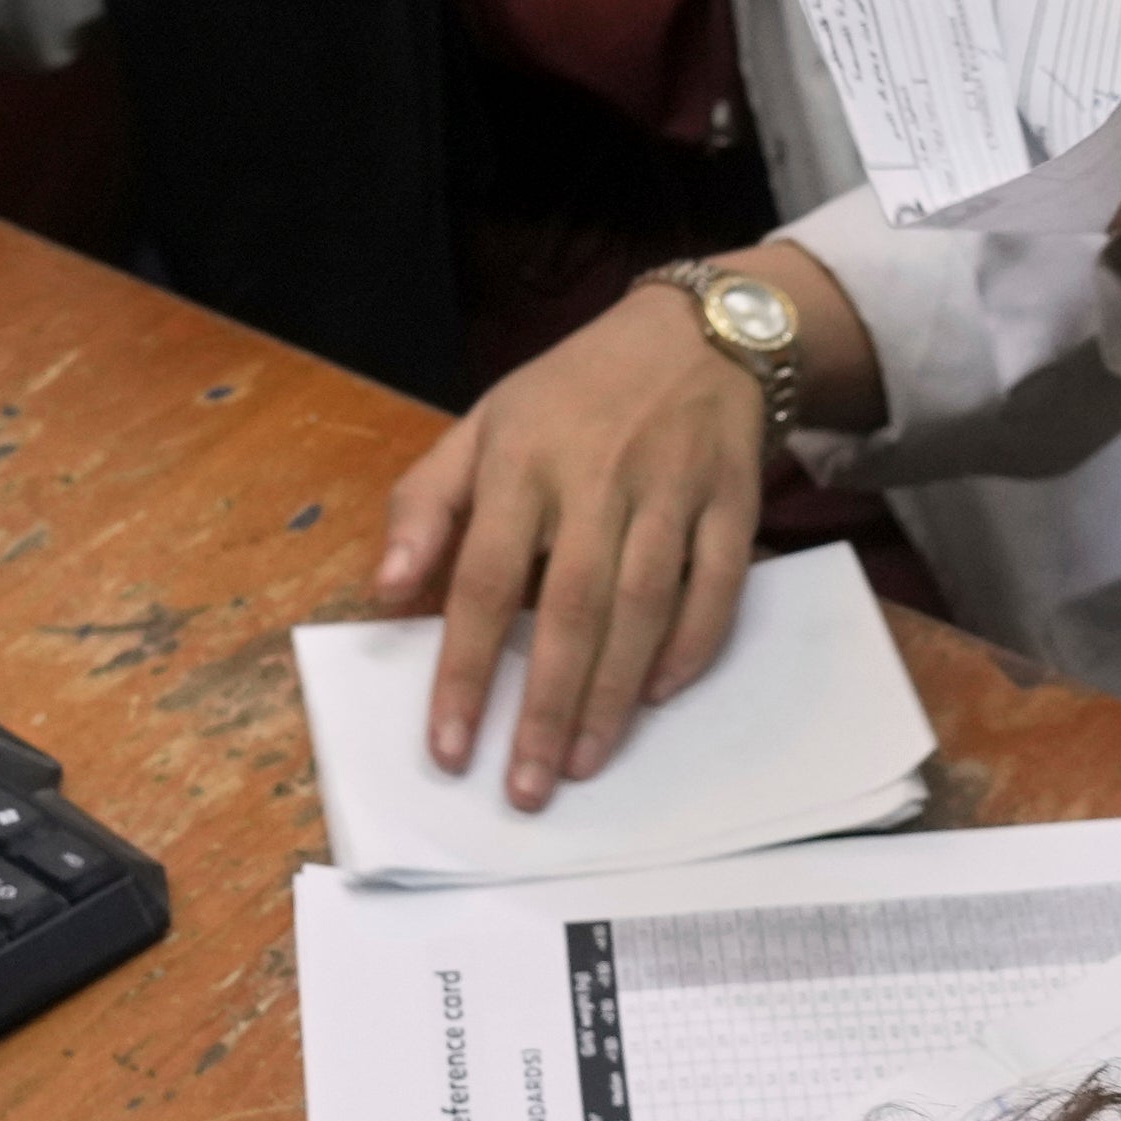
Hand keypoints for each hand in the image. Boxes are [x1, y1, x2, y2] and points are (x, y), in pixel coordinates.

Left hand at [375, 248, 872, 812]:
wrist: (697, 332)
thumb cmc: (573, 393)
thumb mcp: (483, 425)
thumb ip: (427, 503)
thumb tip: (386, 590)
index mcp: (524, 460)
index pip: (486, 580)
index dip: (464, 669)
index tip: (448, 747)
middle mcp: (598, 477)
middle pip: (571, 609)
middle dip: (544, 707)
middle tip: (524, 788)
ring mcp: (673, 490)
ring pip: (644, 608)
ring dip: (613, 695)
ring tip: (581, 764)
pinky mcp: (733, 502)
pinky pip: (717, 588)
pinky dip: (692, 646)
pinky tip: (660, 696)